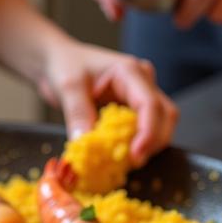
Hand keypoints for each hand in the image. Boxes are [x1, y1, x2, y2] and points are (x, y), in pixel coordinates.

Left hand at [37, 37, 178, 166]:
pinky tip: (120, 155)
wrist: (57, 60)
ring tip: (125, 161)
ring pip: (159, 124)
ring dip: (147, 145)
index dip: (148, 132)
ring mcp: (139, 95)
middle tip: (132, 162)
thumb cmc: (65, 64)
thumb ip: (78, 113)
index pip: (150, 103)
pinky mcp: (131, 108)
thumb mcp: (68, 86)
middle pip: (164, 115)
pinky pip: (143, 129)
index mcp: (129, 71)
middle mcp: (141, 82)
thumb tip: (85, 142)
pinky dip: (136, 144)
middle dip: (153, 142)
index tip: (135, 155)